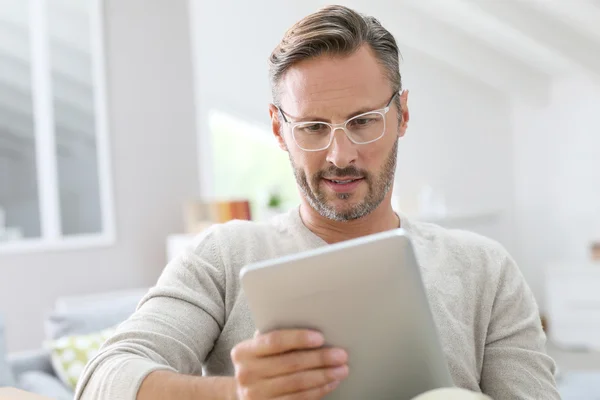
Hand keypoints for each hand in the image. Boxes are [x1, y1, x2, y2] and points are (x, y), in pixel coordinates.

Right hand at [231, 329, 348, 398]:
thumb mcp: (258, 348)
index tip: (320, 337)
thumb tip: (311, 324)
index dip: (298, 338)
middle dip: (320, 358)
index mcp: (243, 352)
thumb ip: (276, 338)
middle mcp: (247, 374)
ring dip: (324, 376)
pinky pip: (299, 399)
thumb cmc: (258, 363)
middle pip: (290, 363)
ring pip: (297, 384)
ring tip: (341, 369)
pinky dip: (319, 391)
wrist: (243, 393)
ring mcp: (256, 395)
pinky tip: (330, 382)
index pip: (274, 341)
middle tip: (341, 354)